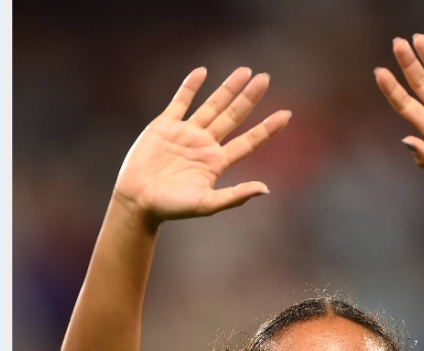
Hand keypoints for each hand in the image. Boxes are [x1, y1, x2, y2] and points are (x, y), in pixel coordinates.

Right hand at [113, 67, 290, 225]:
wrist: (137, 200)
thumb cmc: (171, 207)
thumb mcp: (205, 204)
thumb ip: (234, 197)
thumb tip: (265, 189)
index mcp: (216, 162)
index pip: (248, 141)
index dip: (267, 128)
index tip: (286, 114)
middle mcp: (204, 145)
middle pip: (233, 117)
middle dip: (249, 98)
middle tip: (265, 78)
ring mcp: (185, 133)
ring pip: (211, 106)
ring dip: (227, 89)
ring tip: (245, 71)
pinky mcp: (164, 126)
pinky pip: (180, 102)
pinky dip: (190, 87)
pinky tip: (202, 72)